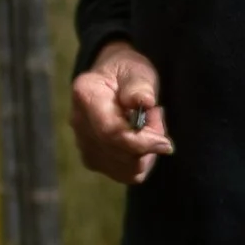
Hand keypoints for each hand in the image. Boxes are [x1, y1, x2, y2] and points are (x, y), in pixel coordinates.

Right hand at [71, 45, 172, 186]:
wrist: (114, 81)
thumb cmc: (127, 73)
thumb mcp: (136, 70)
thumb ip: (139, 86)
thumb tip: (144, 102)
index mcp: (86, 95)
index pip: (110, 132)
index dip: (141, 141)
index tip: (165, 141)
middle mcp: (79, 124)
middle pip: (120, 153)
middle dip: (148, 141)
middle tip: (155, 115)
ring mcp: (84, 145)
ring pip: (125, 168)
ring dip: (146, 152)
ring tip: (147, 125)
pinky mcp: (94, 160)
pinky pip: (126, 174)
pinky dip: (141, 162)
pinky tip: (141, 140)